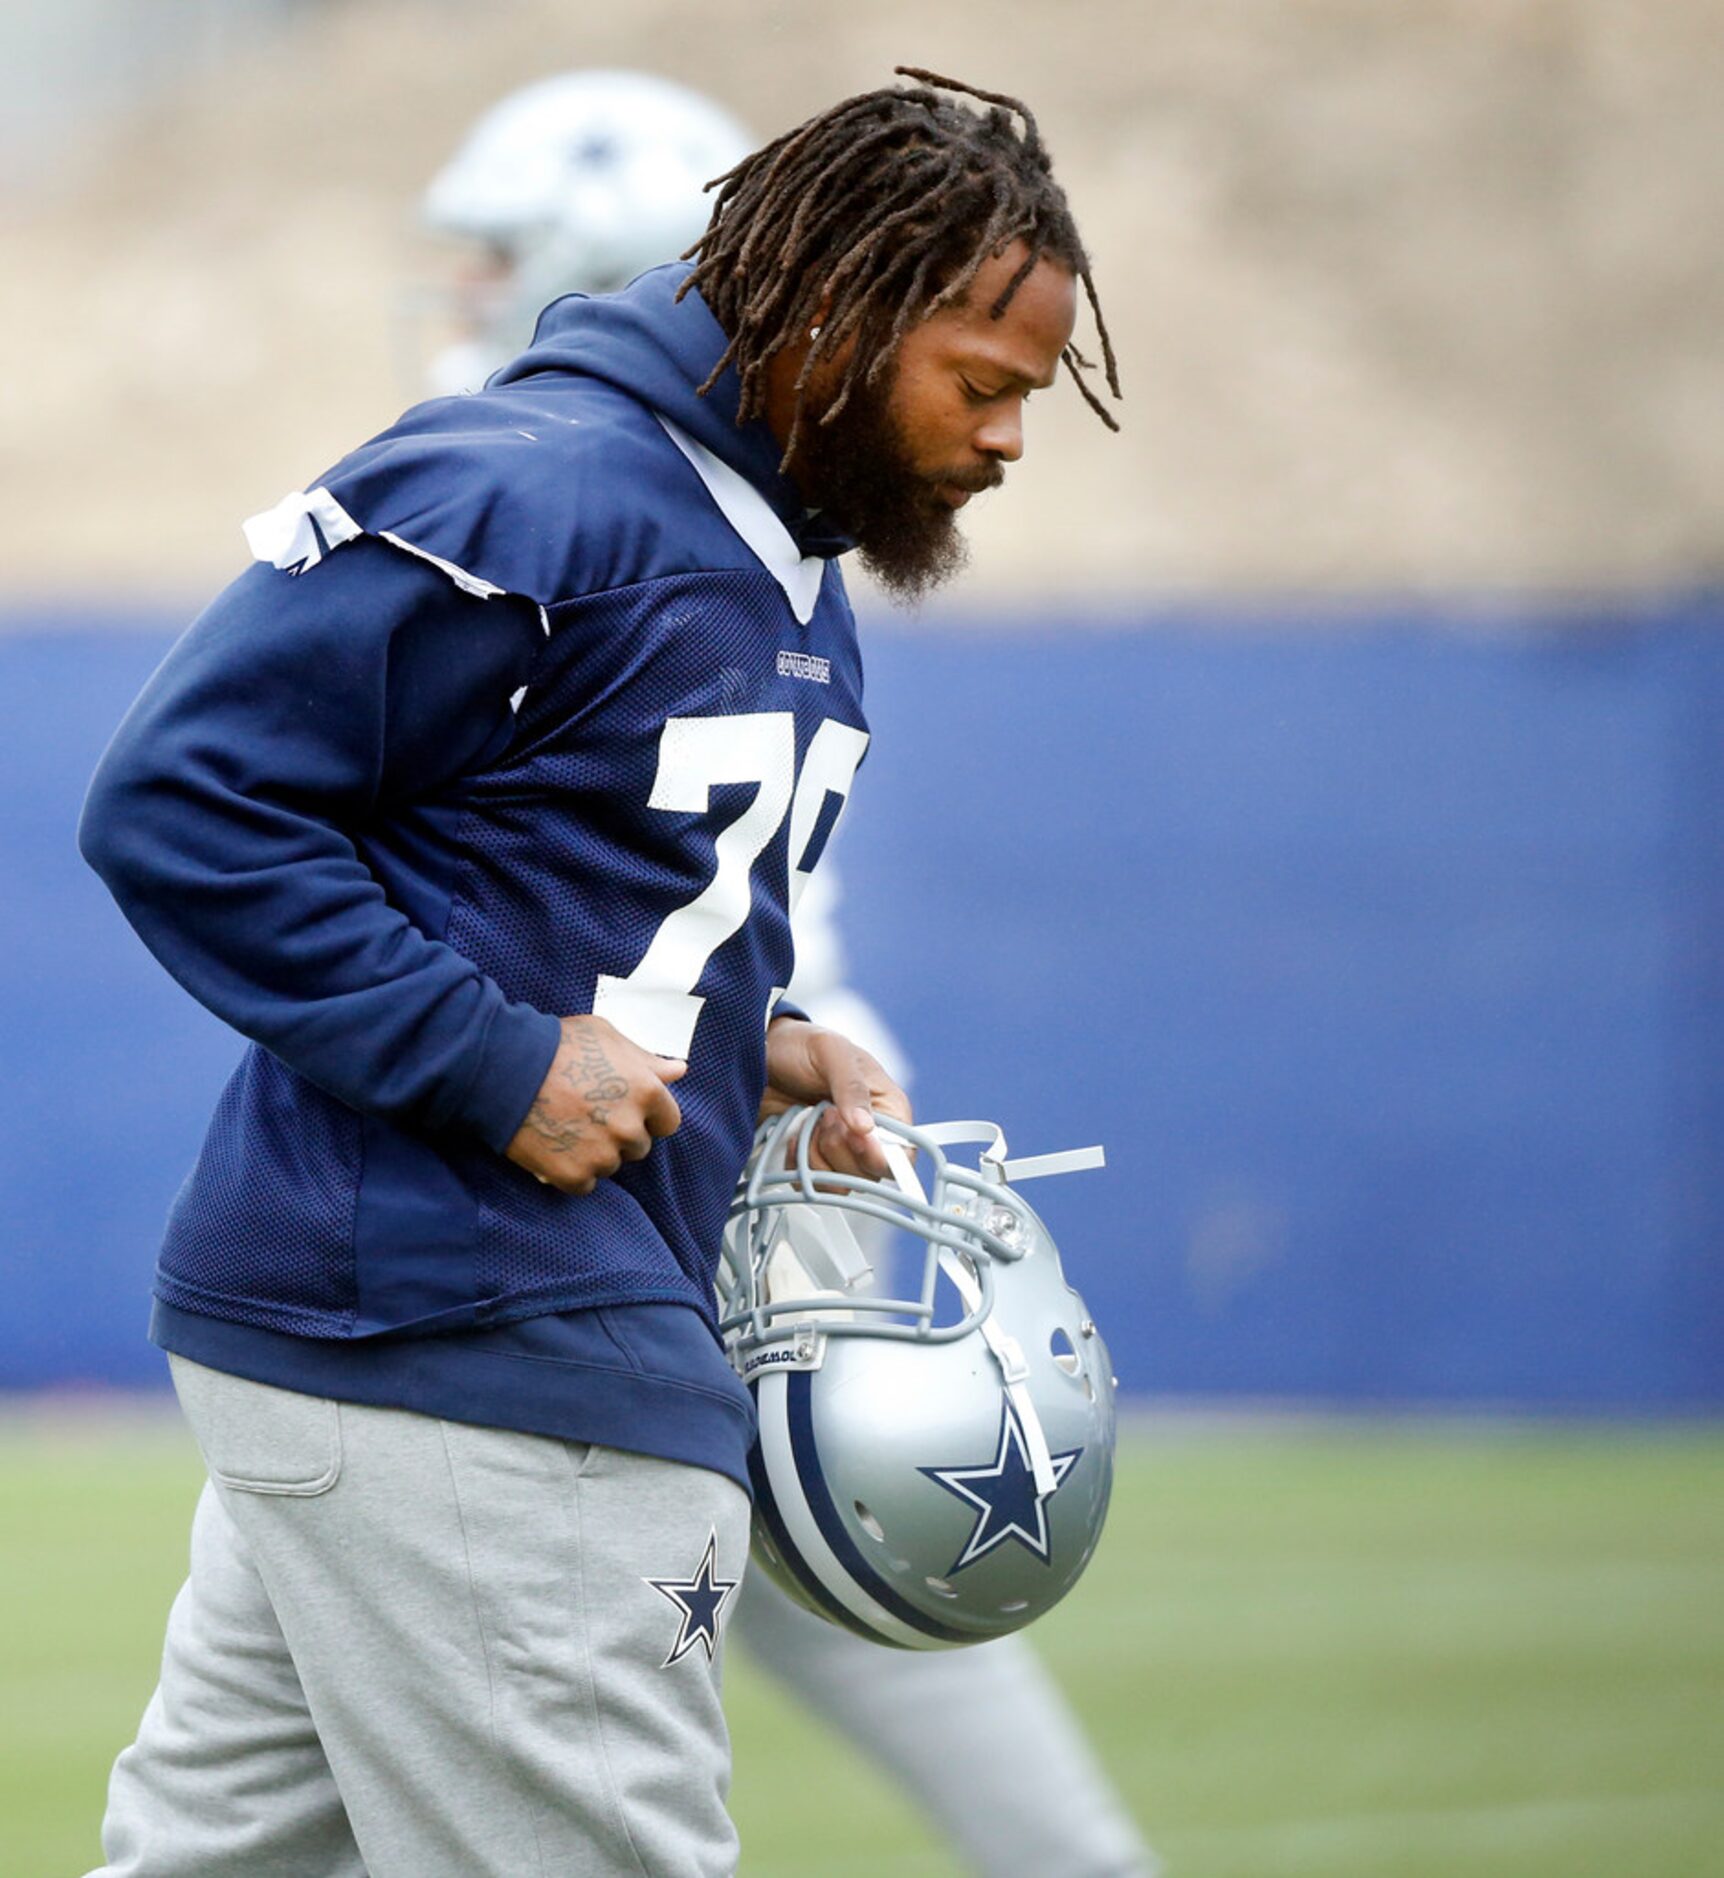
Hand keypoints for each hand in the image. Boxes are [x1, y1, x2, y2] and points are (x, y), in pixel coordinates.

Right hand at [506, 1014, 685, 1193]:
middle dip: (620, 1134)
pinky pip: (585, 1183)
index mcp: (648, 1092)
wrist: (504, 1069)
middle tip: (587, 1114)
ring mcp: (603, 1155)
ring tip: (566, 1127)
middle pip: (638, 1146)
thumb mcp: (607, 1037)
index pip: (668, 1122)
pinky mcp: (574, 1175)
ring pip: (611, 1165)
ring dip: (595, 1153)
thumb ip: (646, 1060)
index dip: (648, 1115)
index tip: (624, 1107)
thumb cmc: (557, 1044)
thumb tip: (678, 1070)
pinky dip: (572, 1171)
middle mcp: (630, 1128)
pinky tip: (555, 1146)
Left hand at [759, 1017, 910, 1179]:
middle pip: (869, 1175)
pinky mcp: (814, 1159)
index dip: (880, 1156)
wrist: (762, 1053)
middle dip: (839, 1148)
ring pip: (840, 1184)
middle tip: (823, 1114)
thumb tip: (865, 1126)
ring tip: (807, 1122)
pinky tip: (794, 1136)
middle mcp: (869, 1135)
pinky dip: (798, 1164)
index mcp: (887, 1107)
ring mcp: (841, 1150)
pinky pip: (812, 1184)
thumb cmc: (801, 1045)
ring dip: (817, 1157)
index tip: (854, 1138)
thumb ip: (850, 1087)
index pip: (903, 1155)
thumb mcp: (830, 1052)